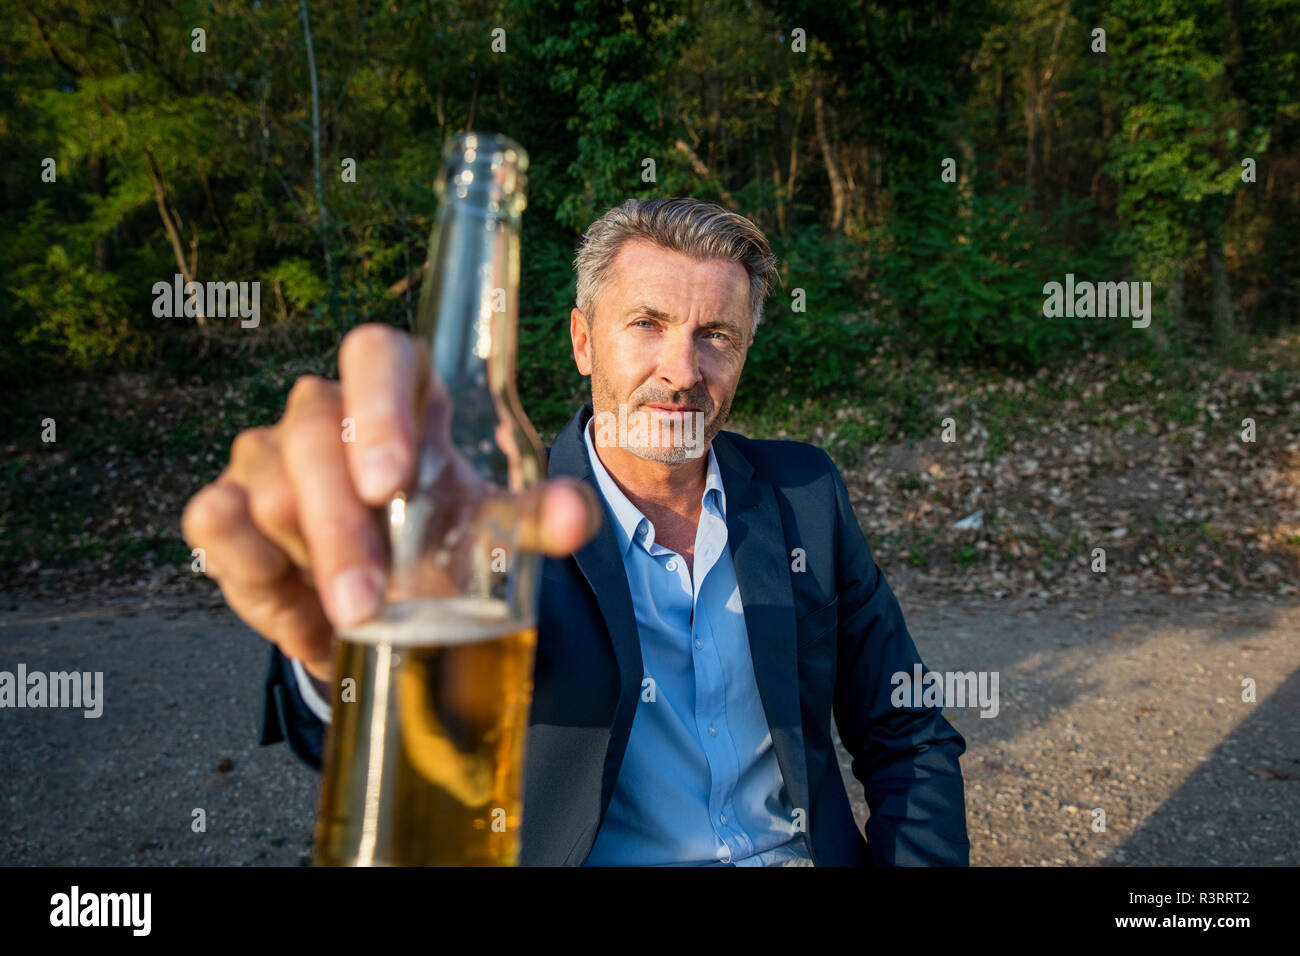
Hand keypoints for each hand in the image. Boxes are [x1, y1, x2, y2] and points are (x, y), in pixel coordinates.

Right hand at [181, 322, 599, 684]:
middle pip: (314, 433)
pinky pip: (215, 521)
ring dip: (312, 560)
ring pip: (270, 489)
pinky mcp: (225, 501)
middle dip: (342, 529)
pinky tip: (295, 601)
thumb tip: (576, 517)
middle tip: (368, 603)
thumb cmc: (438, 540)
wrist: (382, 601)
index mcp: (398, 389)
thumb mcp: (489, 530)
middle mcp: (324, 408)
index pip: (376, 354)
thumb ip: (533, 520)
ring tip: (356, 610)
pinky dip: (252, 566)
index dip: (379, 408)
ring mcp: (267, 451)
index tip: (390, 484)